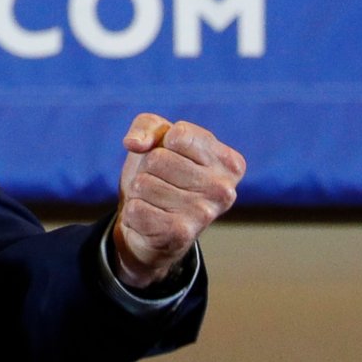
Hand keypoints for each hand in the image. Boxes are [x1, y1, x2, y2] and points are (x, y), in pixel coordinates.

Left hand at [112, 113, 244, 289]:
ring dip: (139, 191)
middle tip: (161, 183)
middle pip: (158, 159)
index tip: (173, 156)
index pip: (178, 135)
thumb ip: (146, 126)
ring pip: (143, 184)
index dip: (163, 142)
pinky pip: (135, 209)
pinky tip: (150, 218)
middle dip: (148, 168)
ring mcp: (204, 214)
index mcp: (229, 162)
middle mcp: (223, 190)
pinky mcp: (180, 235)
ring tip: (155, 201)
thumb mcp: (158, 138)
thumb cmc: (161, 174)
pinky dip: (132, 212)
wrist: (153, 228)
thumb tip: (133, 143)